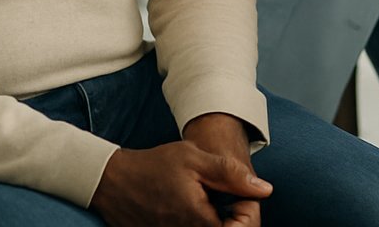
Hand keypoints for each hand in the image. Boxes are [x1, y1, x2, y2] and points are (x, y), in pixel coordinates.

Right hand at [90, 133, 270, 226]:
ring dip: (222, 223)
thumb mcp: (195, 159)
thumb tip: (265, 190)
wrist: (113, 180)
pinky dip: (204, 224)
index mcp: (197, 220)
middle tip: (232, 200)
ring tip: (216, 204)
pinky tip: (202, 211)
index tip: (241, 197)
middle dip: (237, 221)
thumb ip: (232, 174)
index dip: (248, 216)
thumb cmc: (155, 165)